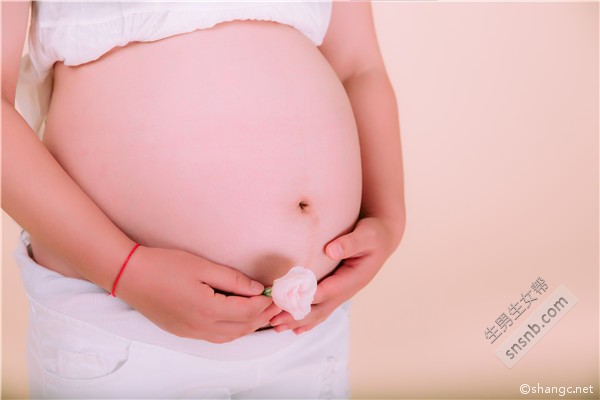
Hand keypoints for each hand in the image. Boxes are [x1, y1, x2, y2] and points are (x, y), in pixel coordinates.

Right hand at [116, 246, 280, 342]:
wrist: (130, 276)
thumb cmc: (164, 266)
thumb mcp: (202, 266)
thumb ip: (233, 280)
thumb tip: (257, 288)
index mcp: (207, 310)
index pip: (248, 311)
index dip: (265, 303)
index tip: (277, 293)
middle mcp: (201, 327)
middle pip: (242, 328)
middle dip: (262, 316)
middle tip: (275, 303)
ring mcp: (191, 332)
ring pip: (230, 336)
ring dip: (248, 325)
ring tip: (260, 310)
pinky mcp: (183, 332)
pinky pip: (216, 337)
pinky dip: (232, 330)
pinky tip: (236, 317)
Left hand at [269, 216, 402, 333]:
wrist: (382, 239)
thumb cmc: (373, 235)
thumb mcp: (366, 235)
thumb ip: (350, 243)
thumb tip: (331, 250)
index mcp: (354, 278)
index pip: (326, 292)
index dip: (305, 298)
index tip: (285, 301)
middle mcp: (348, 290)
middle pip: (320, 308)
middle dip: (297, 315)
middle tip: (274, 321)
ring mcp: (343, 293)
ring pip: (319, 312)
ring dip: (298, 321)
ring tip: (276, 327)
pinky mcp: (337, 291)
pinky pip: (322, 309)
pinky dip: (307, 320)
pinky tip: (295, 329)